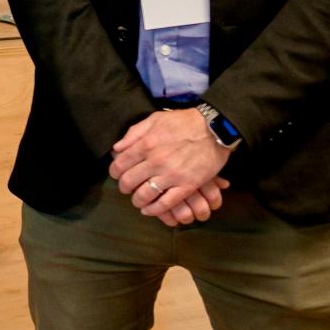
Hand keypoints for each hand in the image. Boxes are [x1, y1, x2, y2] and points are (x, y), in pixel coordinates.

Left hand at [109, 109, 232, 223]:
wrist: (214, 129)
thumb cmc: (184, 122)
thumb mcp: (155, 119)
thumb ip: (134, 133)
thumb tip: (117, 147)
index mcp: (146, 144)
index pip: (120, 164)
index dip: (114, 172)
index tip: (116, 174)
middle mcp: (156, 161)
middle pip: (129, 181)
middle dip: (124, 187)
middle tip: (126, 188)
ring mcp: (172, 175)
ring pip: (145, 195)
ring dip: (137, 200)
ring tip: (138, 200)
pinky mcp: (187, 185)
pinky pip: (166, 204)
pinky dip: (155, 210)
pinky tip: (150, 210)